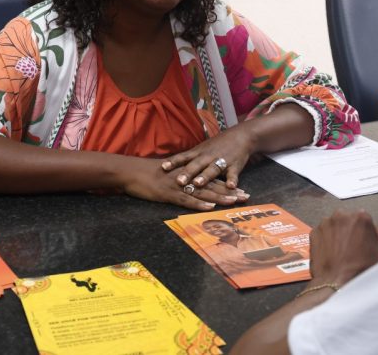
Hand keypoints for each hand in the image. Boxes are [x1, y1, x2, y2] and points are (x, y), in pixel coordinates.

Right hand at [122, 158, 247, 210]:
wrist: (131, 171)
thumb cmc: (148, 174)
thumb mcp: (169, 175)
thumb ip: (183, 179)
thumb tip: (194, 186)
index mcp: (188, 175)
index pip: (212, 180)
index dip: (227, 185)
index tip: (241, 190)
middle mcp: (187, 179)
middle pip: (212, 185)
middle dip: (229, 191)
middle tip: (246, 196)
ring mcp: (179, 186)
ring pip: (203, 192)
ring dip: (220, 197)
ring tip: (234, 201)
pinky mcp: (169, 193)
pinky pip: (187, 199)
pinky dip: (199, 203)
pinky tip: (210, 206)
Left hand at [159, 125, 257, 189]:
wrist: (240, 136)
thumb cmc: (217, 145)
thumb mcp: (201, 149)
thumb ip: (189, 158)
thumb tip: (171, 165)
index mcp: (199, 153)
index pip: (183, 157)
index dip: (173, 162)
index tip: (163, 167)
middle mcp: (208, 157)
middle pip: (196, 165)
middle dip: (187, 173)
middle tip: (178, 181)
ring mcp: (221, 161)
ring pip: (212, 170)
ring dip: (205, 176)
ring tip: (198, 183)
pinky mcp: (235, 166)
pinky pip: (233, 174)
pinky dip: (232, 180)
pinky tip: (231, 186)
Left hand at [309, 210, 377, 286]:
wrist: (337, 284)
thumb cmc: (362, 270)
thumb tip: (374, 229)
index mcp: (360, 217)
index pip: (364, 219)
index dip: (365, 232)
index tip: (364, 243)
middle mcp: (341, 215)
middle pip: (348, 220)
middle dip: (350, 231)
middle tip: (352, 249)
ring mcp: (325, 223)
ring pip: (334, 226)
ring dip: (337, 234)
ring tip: (341, 253)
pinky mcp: (313, 232)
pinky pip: (322, 233)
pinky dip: (326, 240)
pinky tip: (331, 254)